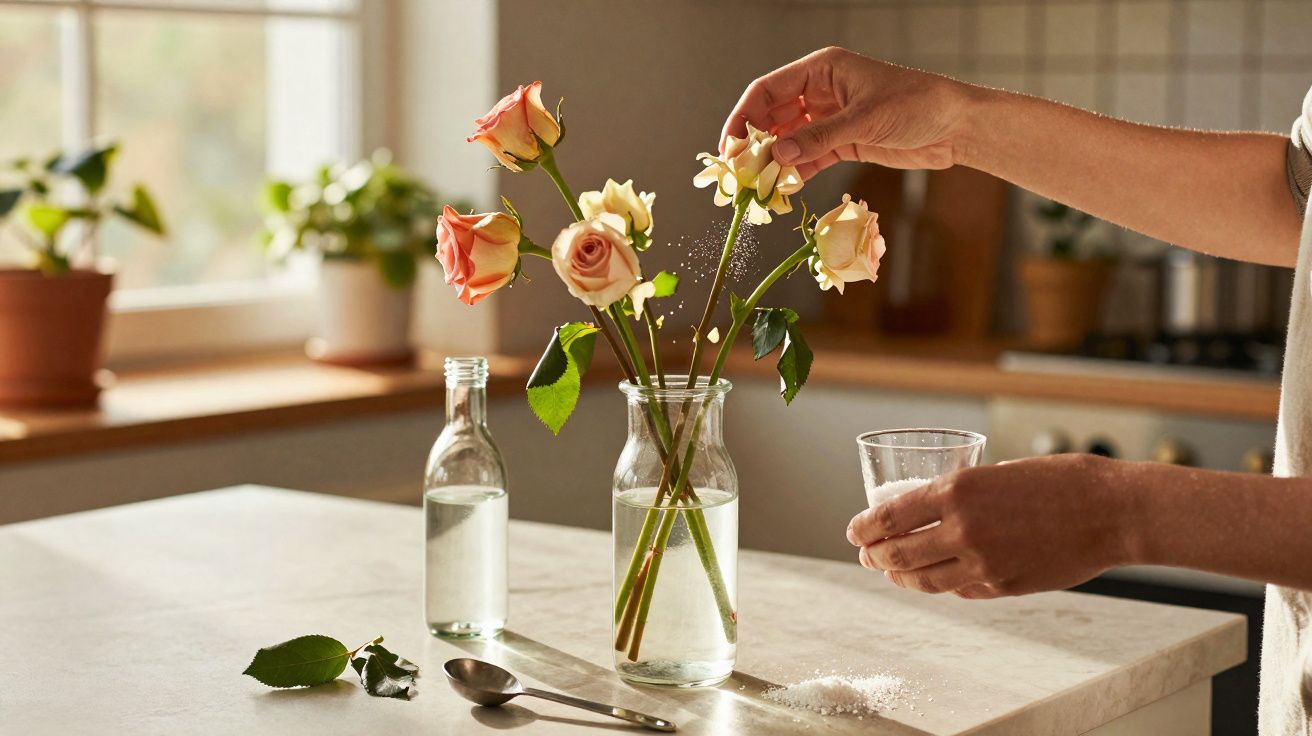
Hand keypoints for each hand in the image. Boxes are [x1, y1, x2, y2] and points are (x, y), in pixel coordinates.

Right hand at [721, 47, 976, 179]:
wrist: (955, 126)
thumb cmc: (917, 105)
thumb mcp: (864, 120)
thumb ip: (818, 138)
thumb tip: (778, 155)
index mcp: (821, 70)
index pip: (767, 90)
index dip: (743, 117)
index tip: (729, 147)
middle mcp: (821, 91)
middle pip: (773, 116)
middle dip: (755, 144)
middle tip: (739, 174)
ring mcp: (831, 118)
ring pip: (789, 140)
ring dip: (774, 162)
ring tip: (758, 187)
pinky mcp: (843, 142)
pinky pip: (809, 157)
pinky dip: (796, 173)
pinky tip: (784, 190)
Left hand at [845, 454, 1139, 598]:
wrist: (1113, 512)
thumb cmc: (1062, 481)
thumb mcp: (999, 472)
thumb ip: (964, 495)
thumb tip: (934, 510)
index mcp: (957, 491)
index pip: (889, 516)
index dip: (864, 528)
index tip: (854, 532)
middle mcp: (962, 529)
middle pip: (897, 552)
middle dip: (874, 555)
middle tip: (865, 555)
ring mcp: (982, 564)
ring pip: (923, 579)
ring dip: (899, 575)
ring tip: (889, 571)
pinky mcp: (1003, 586)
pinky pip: (958, 590)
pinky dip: (939, 585)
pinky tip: (932, 580)